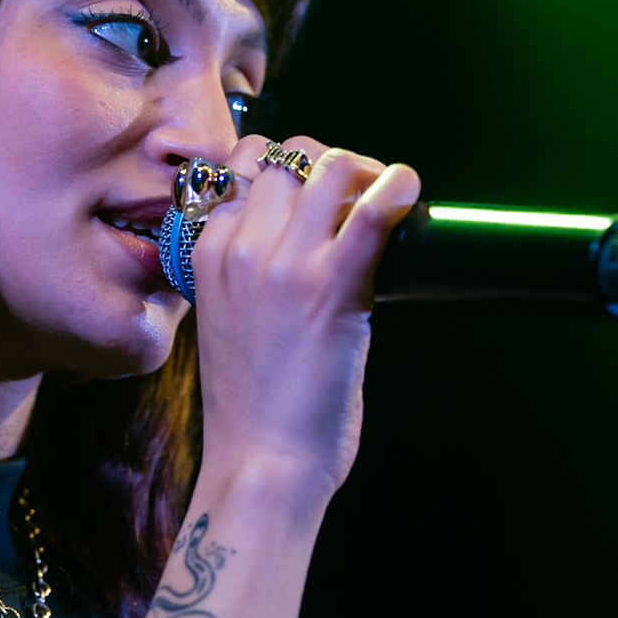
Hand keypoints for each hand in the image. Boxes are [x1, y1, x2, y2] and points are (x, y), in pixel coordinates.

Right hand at [187, 135, 420, 497]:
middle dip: (330, 164)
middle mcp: (241, 247)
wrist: (261, 462)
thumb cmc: (252, 409)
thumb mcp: (227, 321)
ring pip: (331, 166)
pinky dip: (399, 187)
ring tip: (384, 201)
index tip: (316, 195)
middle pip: (289, 155)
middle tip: (359, 197)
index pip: (243, 166)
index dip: (288, 169)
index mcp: (207, 254)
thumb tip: (302, 249)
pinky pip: (374, 209)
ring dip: (366, 172)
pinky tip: (409, 194)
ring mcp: (286, 263)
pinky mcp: (333, 287)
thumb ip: (249, 276)